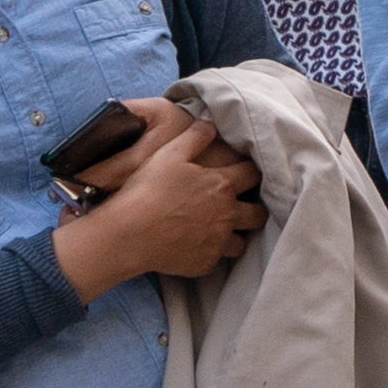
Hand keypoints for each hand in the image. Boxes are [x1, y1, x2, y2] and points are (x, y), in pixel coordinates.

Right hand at [54, 100, 257, 294]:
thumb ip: (195, 137)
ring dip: (235, 236)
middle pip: (258, 214)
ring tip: (222, 232)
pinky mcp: (204, 264)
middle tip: (242, 207)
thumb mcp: (170, 153)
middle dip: (254, 209)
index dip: (250, 172)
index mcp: (222, 185)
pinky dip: (210, 254)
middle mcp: (227, 215)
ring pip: (241, 243)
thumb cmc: (149, 189)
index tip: (244, 173)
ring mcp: (217, 242)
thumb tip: (210, 124)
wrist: (129, 232)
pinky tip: (196, 248)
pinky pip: (216, 260)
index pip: (252, 175)